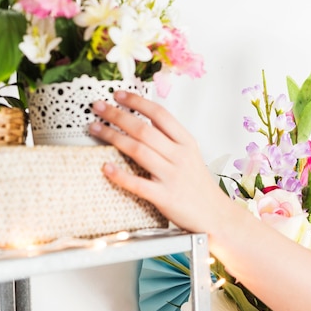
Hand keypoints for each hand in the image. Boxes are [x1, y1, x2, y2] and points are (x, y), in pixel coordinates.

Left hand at [88, 91, 231, 232]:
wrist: (215, 215)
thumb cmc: (199, 186)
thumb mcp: (191, 155)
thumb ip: (171, 140)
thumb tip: (143, 123)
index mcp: (187, 142)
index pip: (160, 114)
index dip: (138, 102)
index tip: (119, 95)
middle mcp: (180, 156)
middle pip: (144, 129)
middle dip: (117, 115)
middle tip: (98, 107)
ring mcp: (172, 176)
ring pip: (138, 151)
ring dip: (113, 137)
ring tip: (95, 129)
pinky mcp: (165, 197)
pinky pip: (139, 184)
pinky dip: (121, 175)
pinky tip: (106, 167)